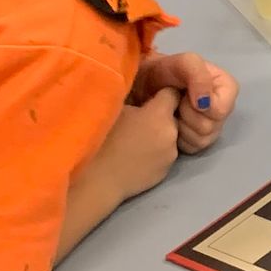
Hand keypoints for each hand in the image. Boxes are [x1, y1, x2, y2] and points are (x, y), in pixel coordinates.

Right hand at [92, 85, 180, 201]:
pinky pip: (164, 154)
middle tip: (136, 119)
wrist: (97, 182)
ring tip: (134, 140)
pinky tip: (135, 156)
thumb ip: (133, 96)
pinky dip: (155, 152)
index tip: (148, 95)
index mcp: (159, 114)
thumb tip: (139, 88)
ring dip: (158, 134)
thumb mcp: (115, 108)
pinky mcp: (165, 173)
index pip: (172, 92)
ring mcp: (171, 155)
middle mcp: (172, 133)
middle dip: (158, 114)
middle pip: (172, 116)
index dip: (160, 92)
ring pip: (169, 136)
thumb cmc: (101, 140)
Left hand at [133, 50, 238, 156]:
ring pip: (202, 139)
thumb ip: (198, 75)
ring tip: (173, 112)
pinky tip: (172, 124)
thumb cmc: (165, 70)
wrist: (145, 84)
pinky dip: (178, 138)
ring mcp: (211, 127)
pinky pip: (192, 148)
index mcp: (226, 88)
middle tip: (176, 104)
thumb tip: (205, 104)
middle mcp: (222, 109)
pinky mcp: (197, 141)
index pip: (222, 109)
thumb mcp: (184, 62)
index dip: (203, 106)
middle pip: (212, 127)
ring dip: (182, 126)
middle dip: (189, 116)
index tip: (186, 95)